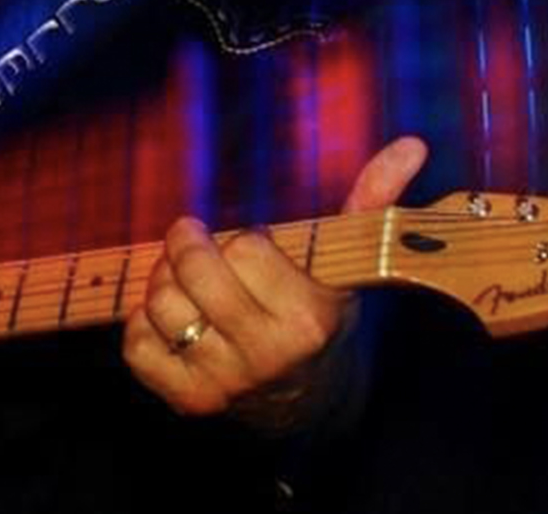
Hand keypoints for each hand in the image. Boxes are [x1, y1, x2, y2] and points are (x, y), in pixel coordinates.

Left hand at [122, 136, 427, 417]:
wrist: (309, 402)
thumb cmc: (321, 316)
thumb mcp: (346, 266)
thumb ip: (371, 204)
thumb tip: (411, 146)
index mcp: (309, 318)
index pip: (246, 248)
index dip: (246, 240)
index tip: (256, 248)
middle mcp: (265, 354)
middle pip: (194, 270)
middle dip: (188, 245)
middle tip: (195, 239)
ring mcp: (223, 383)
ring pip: (161, 304)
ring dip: (164, 281)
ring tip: (186, 279)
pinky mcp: (186, 401)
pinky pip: (137, 346)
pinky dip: (144, 324)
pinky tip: (174, 319)